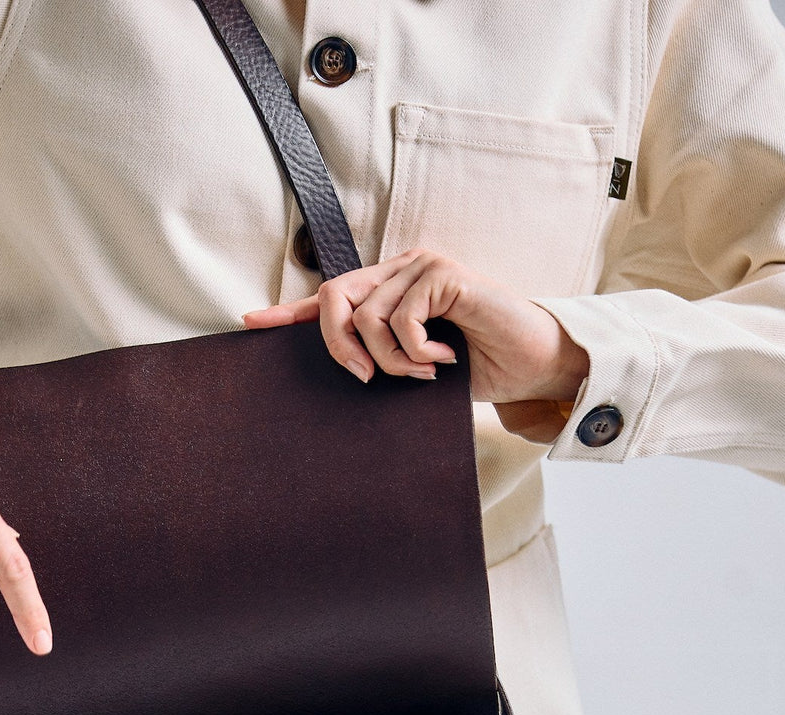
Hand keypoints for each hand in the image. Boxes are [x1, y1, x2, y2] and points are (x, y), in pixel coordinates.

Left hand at [243, 248, 588, 440]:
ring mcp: (421, 266)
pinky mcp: (443, 273)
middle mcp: (400, 270)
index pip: (330, 297)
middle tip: (365, 377)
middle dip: (337, 346)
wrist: (533, 365)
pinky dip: (416, 351)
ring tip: (424, 372)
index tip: (251, 324)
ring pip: (365, 317)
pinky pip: (399, 320)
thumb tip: (341, 373)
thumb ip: (379, 360)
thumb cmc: (480, 367)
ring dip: (390, 361)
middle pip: (333, 297)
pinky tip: (444, 359)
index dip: (290, 312)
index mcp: (390, 291)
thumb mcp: (415, 368)